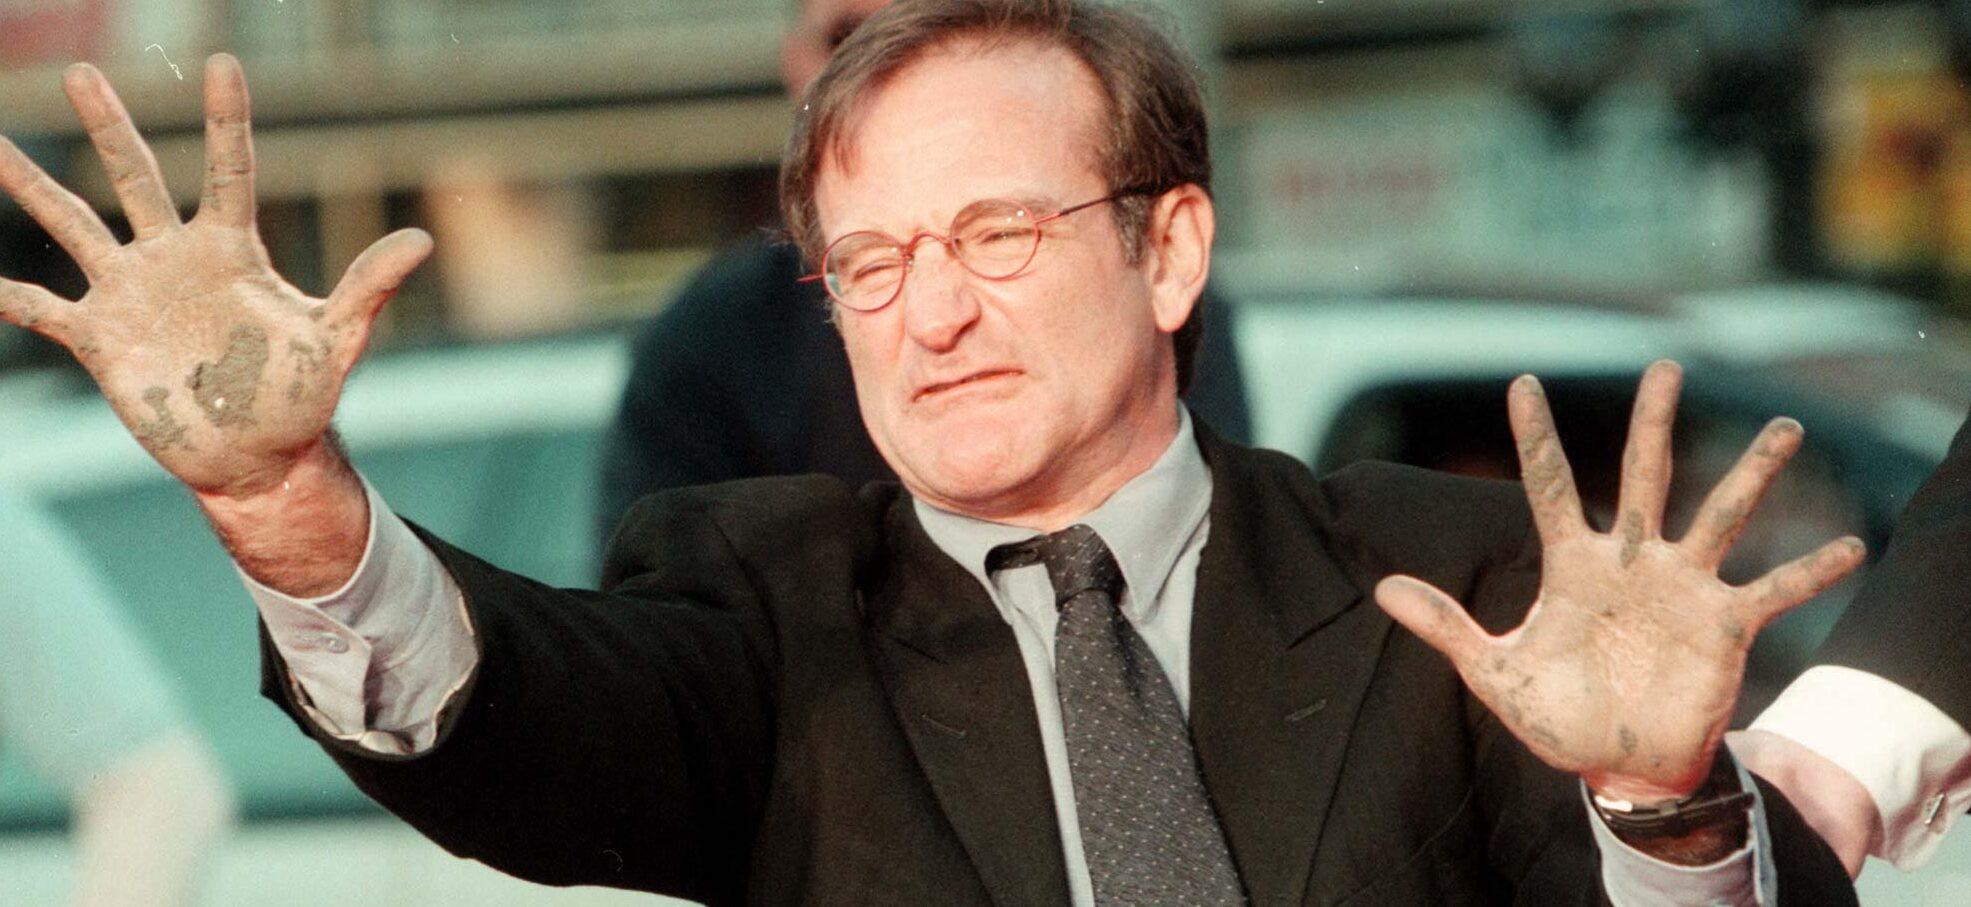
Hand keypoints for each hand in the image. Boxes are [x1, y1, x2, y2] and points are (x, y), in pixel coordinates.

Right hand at [0, 55, 429, 497]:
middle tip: (80, 71)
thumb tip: (422, 240)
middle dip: (108, 125)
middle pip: (134, 177)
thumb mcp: (337, 338)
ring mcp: (132, 294)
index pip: (230, 168)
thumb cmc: (302, 395)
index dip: (226, 117)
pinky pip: (43, 309)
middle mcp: (174, 258)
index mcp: (232, 249)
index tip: (222, 61)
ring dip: (32, 186)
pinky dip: (9, 296)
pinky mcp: (101, 340)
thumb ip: (368, 286)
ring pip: (73, 225)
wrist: (259, 455)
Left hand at [1375, 360, 1865, 804]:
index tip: (1523, 381)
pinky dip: (1810, 571)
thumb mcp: (1494, 672)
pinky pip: (1772, 590)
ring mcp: (1681, 587)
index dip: (1536, 437)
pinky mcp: (1724, 626)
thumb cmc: (1558, 715)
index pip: (1548, 484)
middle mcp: (1631, 560)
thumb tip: (1380, 588)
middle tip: (1665, 365)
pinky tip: (1852, 548)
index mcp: (1572, 564)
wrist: (1618, 767)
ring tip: (1787, 426)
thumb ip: (1444, 625)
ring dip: (1753, 473)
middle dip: (1653, 422)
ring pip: (1720, 514)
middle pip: (1643, 474)